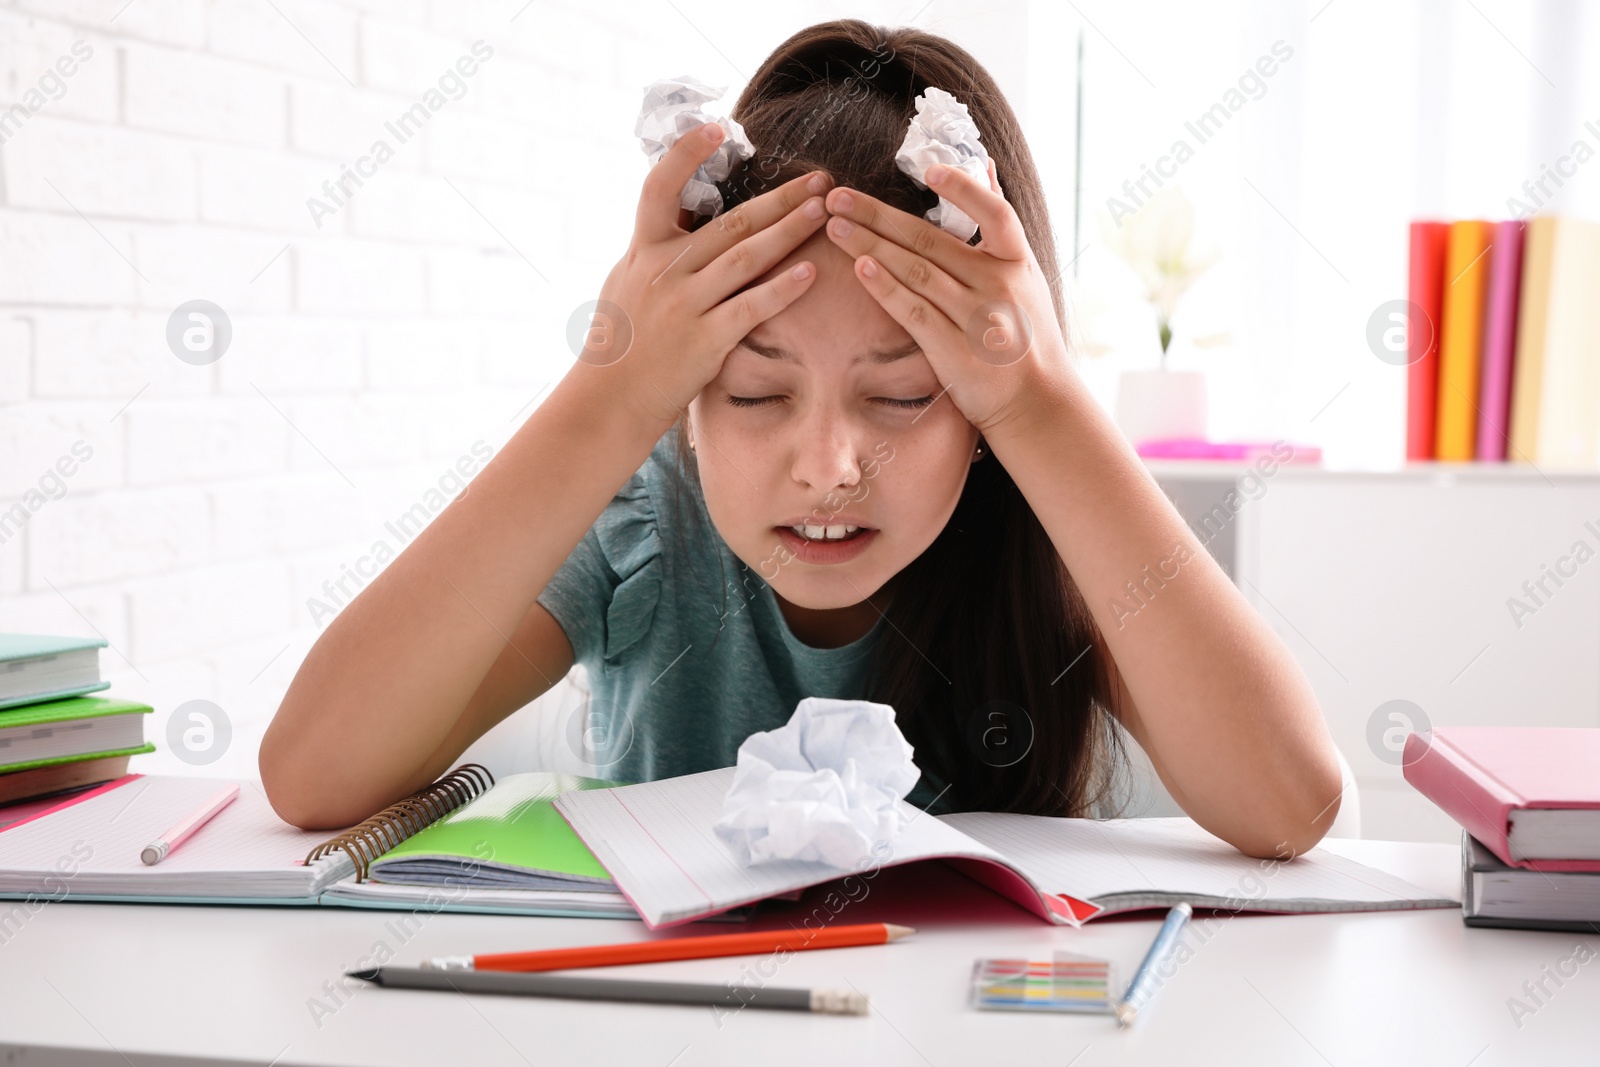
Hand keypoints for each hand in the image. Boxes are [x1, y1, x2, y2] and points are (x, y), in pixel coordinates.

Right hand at [588, 122, 833, 428]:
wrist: (610, 398)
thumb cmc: (622, 340)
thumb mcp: (626, 281)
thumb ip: (655, 249)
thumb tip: (681, 217)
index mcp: (643, 249)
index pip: (659, 187)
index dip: (686, 154)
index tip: (717, 128)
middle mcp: (664, 270)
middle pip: (730, 222)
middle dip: (780, 199)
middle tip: (820, 180)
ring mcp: (685, 304)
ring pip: (747, 258)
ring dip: (790, 231)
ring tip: (825, 212)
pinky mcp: (705, 340)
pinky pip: (751, 307)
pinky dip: (782, 289)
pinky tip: (811, 273)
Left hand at [821, 160, 1069, 434]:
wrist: (1038, 403)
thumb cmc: (1027, 336)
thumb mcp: (1026, 276)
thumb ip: (998, 223)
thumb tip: (984, 162)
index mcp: (1018, 262)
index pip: (995, 214)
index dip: (963, 189)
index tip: (927, 170)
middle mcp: (999, 285)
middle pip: (931, 240)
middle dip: (878, 215)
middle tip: (837, 196)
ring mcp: (977, 319)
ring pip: (916, 271)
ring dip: (870, 245)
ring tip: (834, 226)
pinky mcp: (955, 351)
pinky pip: (914, 312)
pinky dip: (886, 288)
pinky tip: (859, 267)